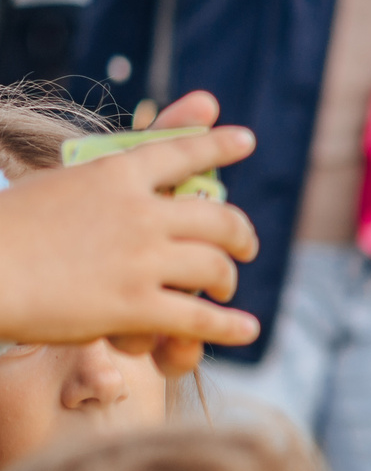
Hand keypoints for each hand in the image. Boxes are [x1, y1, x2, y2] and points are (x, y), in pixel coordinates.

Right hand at [0, 126, 260, 373]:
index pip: (181, 151)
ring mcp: (141, 260)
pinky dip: (231, 325)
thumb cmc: (8, 226)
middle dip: (240, 234)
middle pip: (220, 219)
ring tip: (225, 288)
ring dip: (227, 281)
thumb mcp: (59, 183)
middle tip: (244, 246)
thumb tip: (132, 140)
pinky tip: (248, 330)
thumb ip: (107, 166)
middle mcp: (139, 213)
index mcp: (115, 174)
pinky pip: (201, 318)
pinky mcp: (136, 307)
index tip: (245, 140)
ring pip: (216, 269)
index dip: (217, 145)